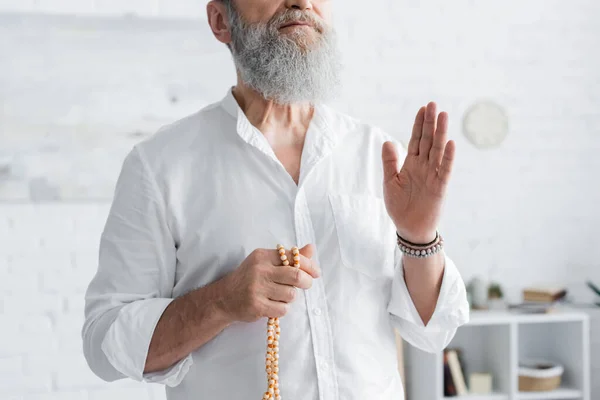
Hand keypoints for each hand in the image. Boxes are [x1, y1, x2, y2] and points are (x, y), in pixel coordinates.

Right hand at [219, 244, 319, 322]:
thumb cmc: (249, 278)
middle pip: (296, 275)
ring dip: (290, 297)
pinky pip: (283, 308)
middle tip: (306, 284)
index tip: (316, 273)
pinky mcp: (257, 306)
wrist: (224, 298)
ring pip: (291, 294)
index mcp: (263, 256)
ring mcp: (257, 288)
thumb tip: (311, 248)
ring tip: (281, 295)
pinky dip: (283, 308)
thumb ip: (289, 257)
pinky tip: (273, 305)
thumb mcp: (265, 262)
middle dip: (306, 282)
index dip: (309, 265)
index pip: (293, 257)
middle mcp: (259, 270)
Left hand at [381, 102, 454, 242]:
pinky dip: (447, 157)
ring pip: (437, 151)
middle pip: (427, 141)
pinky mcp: (439, 187)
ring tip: (443, 116)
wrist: (409, 228)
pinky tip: (450, 143)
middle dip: (430, 123)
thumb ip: (389, 162)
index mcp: (411, 164)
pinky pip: (444, 170)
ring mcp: (432, 175)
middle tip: (433, 104)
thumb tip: (387, 141)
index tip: (422, 108)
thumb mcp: (390, 182)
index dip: (418, 125)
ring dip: (440, 134)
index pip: (416, 140)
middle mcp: (423, 166)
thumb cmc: (399, 206)